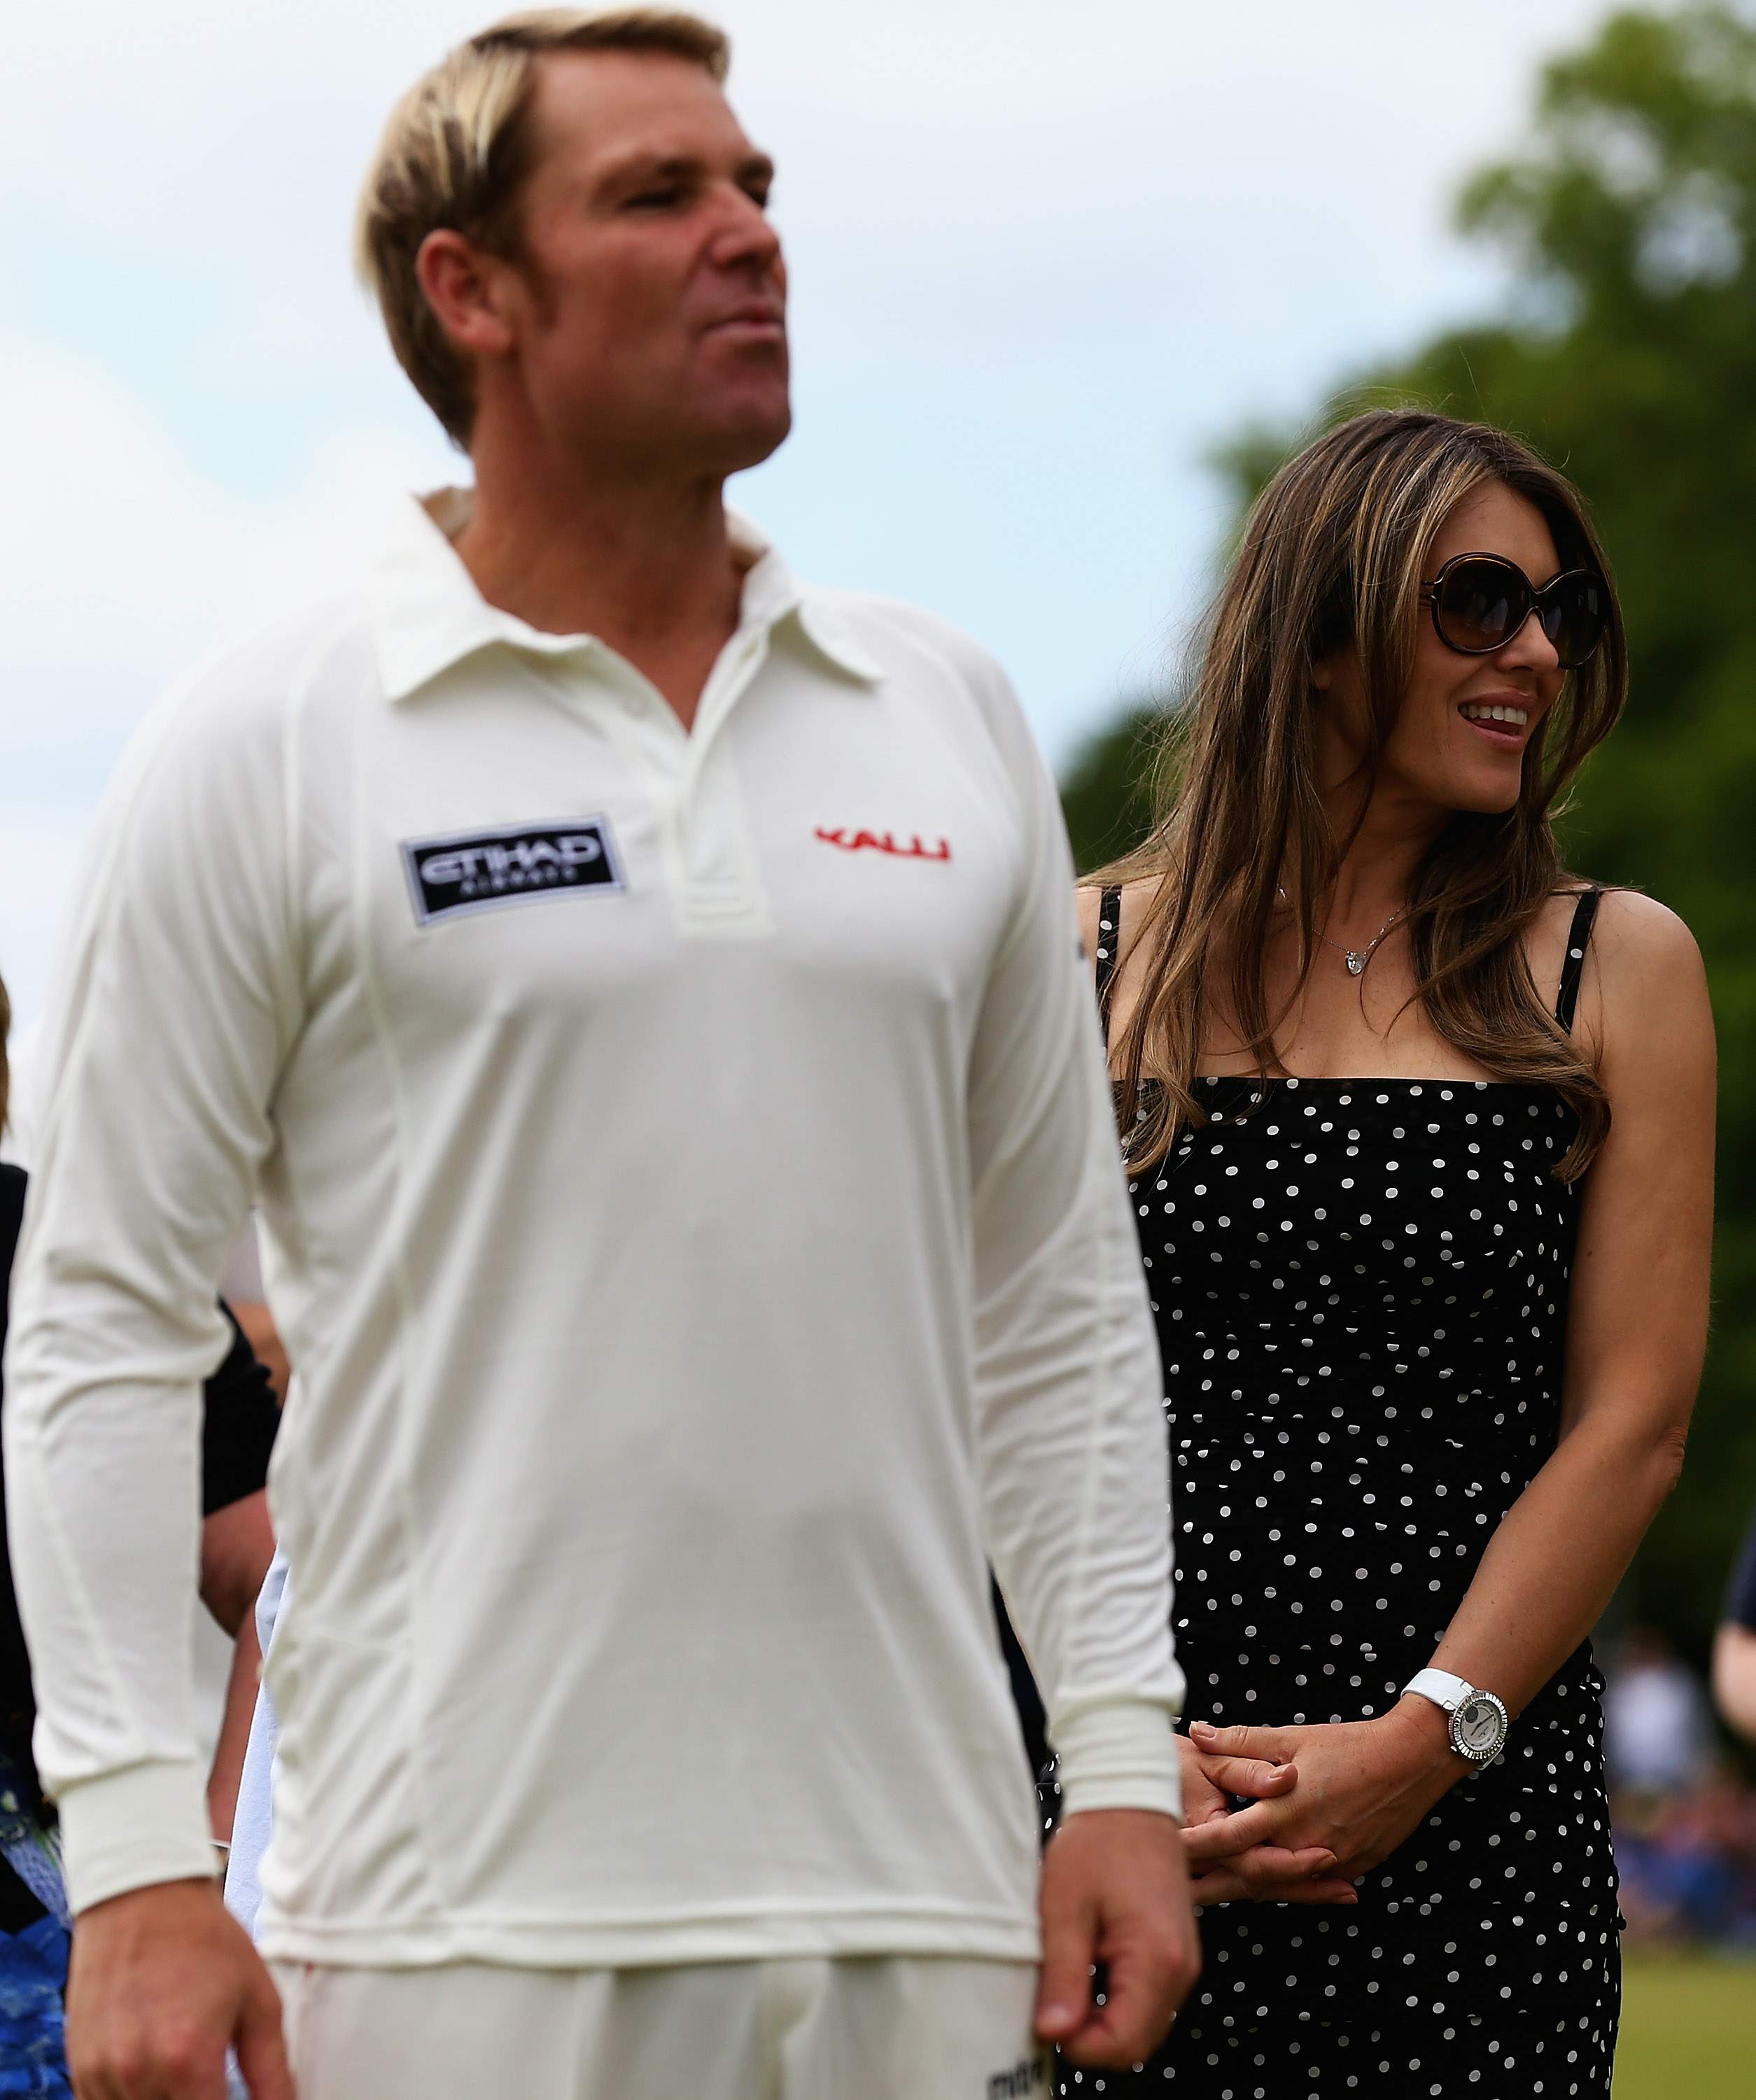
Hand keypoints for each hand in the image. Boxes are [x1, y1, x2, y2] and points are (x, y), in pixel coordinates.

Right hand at [66, 1878, 292, 2099]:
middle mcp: (139, 2073)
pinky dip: (133, 2097)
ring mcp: (102, 2073)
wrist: (142, 1894)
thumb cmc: (207, 1941)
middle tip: (211, 2077)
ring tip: (185, 2067)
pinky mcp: (79, 2066)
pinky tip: (155, 2070)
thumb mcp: (258, 1998)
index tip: (235, 2096)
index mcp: (189, 2059)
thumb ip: (273, 2070)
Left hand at [1034, 1808, 1198, 2067]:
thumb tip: (1053, 2034)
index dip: (1079, 2046)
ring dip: (1103, 2017)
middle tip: (1053, 2000)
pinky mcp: (1176, 1952)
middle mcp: (1181, 1969)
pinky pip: (1149, 1999)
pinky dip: (1117, 1997)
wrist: (1129, 1797)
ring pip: (1143, 2024)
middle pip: (1136, 2044)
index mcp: (1156, 1961)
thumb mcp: (1064, 1909)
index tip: (1046, 2020)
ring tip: (1069, 1975)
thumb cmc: (1096, 1844)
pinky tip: (1089, 1964)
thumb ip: (1062, 1977)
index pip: (1123, 2046)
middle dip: (1091, 2037)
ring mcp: (1183, 1962)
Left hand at [1182, 1700, 1466, 1882]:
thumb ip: (1241, 1741)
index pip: (1228, 1835)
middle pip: (1247, 1875)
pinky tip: (1256, 1892)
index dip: (1193, 1846)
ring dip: (1239, 1891)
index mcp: (1286, 1808)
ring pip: (1276, 1886)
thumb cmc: (1350, 1745)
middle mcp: (1305, 1842)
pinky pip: (1307, 1886)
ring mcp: (1331, 1861)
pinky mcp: (1352, 1868)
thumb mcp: (1293, 1737)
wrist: (1412, 1762)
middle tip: (1171, 1891)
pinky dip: (1280, 1889)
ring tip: (1201, 1898)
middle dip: (1207, 1885)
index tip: (1162, 1849)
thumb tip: (1196, 1731)